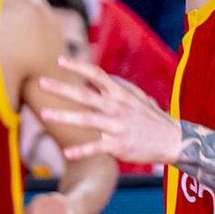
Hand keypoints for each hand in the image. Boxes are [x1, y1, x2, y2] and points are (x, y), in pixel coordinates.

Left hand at [39, 59, 180, 167]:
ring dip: (64, 116)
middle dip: (62, 88)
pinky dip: (81, 151)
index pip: (97, 75)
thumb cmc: (153, 119)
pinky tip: (67, 153)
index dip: (79, 66)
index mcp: (120, 94)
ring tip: (44, 113)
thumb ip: (120, 86)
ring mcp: (117, 126)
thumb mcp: (139, 97)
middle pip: (85, 95)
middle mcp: (117, 108)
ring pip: (87, 120)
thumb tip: (102, 77)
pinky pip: (97, 147)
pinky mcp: (119, 145)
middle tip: (41, 82)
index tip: (60, 60)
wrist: (173, 141)